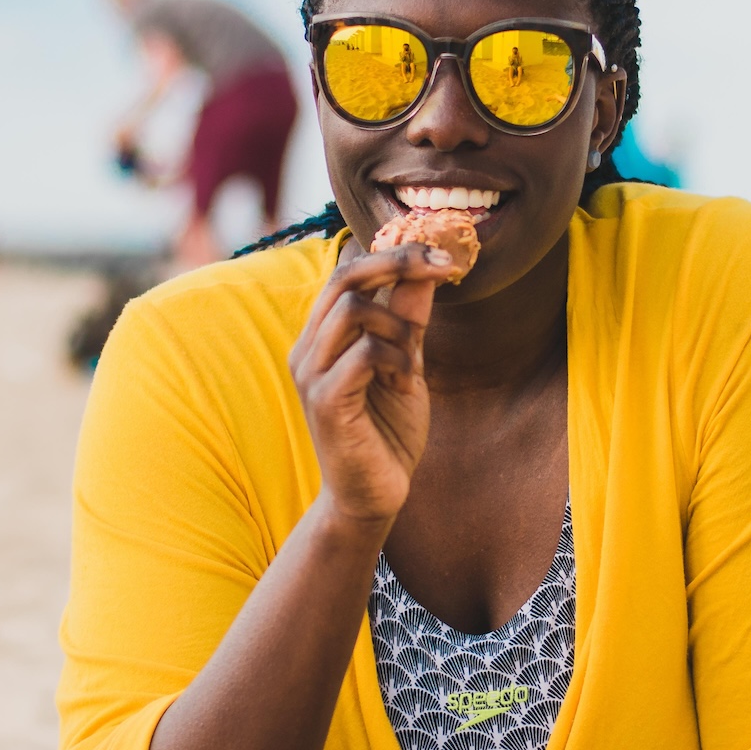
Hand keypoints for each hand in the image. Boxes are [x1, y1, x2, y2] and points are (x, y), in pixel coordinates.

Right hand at [288, 243, 453, 525]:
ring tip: (410, 362)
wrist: (375, 496)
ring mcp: (310, 374)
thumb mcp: (405, 363)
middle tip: (442, 266)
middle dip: (398, 263)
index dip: (395, 254)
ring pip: (352, 310)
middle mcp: (307, 348)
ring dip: (397, 327)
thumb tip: (426, 267)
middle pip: (343, 277)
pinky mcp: (323, 401)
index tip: (443, 255)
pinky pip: (363, 354)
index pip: (348, 271)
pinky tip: (404, 384)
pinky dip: (394, 360)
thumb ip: (408, 319)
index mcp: (322, 336)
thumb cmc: (387, 431)